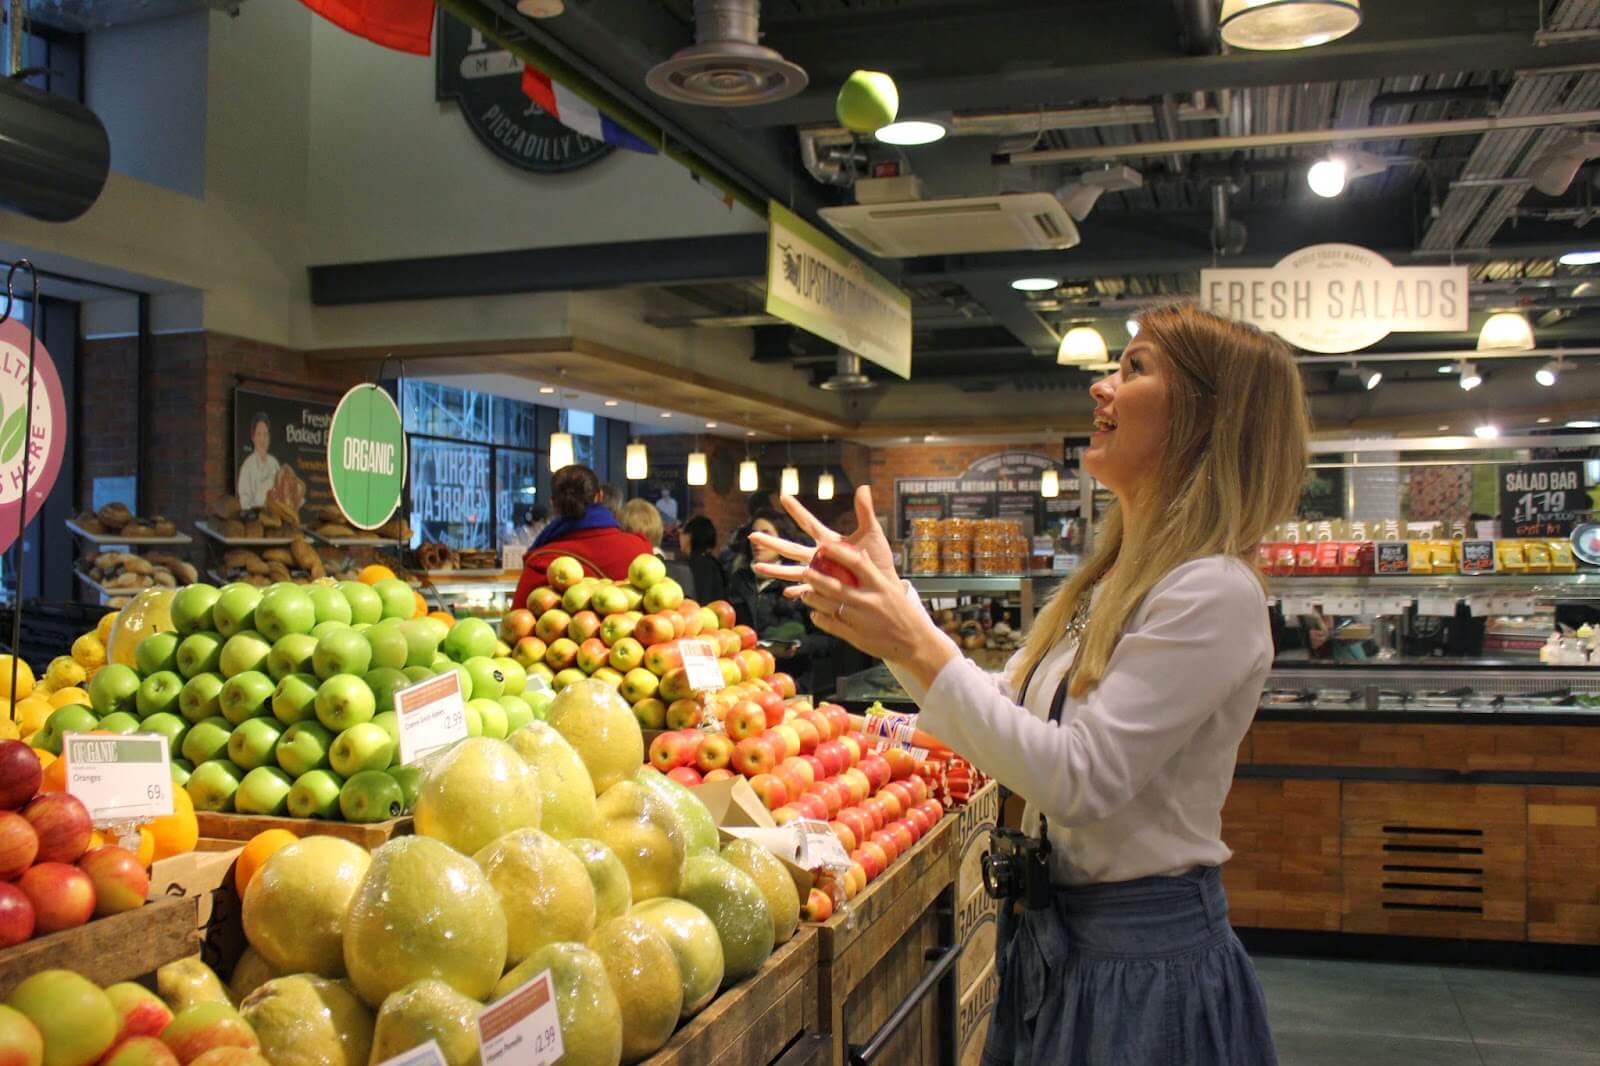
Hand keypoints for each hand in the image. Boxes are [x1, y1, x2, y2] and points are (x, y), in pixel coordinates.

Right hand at [750, 486, 897, 581]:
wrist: (886, 584)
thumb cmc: (879, 559)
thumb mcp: (872, 533)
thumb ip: (865, 511)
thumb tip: (863, 486)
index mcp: (829, 541)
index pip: (808, 523)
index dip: (796, 510)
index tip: (784, 495)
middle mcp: (820, 557)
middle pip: (790, 548)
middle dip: (771, 542)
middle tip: (753, 535)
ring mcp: (821, 575)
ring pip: (793, 572)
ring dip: (775, 570)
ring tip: (757, 568)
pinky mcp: (826, 591)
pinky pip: (808, 593)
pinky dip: (798, 593)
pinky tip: (787, 593)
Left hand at [754, 535, 956, 688]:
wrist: (915, 642)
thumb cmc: (902, 612)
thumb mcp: (891, 589)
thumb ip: (874, 573)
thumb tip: (860, 554)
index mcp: (880, 586)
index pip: (857, 563)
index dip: (838, 553)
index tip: (823, 546)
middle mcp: (870, 601)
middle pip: (836, 586)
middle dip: (816, 578)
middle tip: (805, 571)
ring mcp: (862, 620)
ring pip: (830, 606)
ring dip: (814, 599)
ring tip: (805, 593)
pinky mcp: (857, 637)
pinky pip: (832, 625)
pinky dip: (820, 619)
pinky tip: (814, 614)